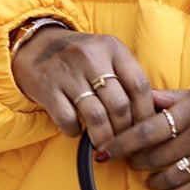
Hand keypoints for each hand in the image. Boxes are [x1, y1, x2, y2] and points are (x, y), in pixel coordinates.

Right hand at [12, 27, 154, 141]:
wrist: (35, 45)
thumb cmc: (80, 57)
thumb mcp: (106, 55)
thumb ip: (126, 77)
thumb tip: (153, 114)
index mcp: (112, 47)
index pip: (139, 85)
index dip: (145, 114)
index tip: (145, 131)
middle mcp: (90, 56)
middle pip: (119, 105)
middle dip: (124, 131)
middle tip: (123, 143)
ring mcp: (67, 71)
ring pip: (96, 116)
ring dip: (103, 137)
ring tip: (104, 145)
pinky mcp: (46, 87)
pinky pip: (68, 120)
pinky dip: (74, 132)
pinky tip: (76, 131)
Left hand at [99, 88, 189, 189]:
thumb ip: (167, 98)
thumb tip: (142, 96)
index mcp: (188, 113)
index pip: (146, 130)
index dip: (122, 142)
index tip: (103, 152)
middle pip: (155, 155)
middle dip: (136, 161)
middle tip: (130, 161)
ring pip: (171, 175)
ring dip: (153, 180)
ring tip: (148, 178)